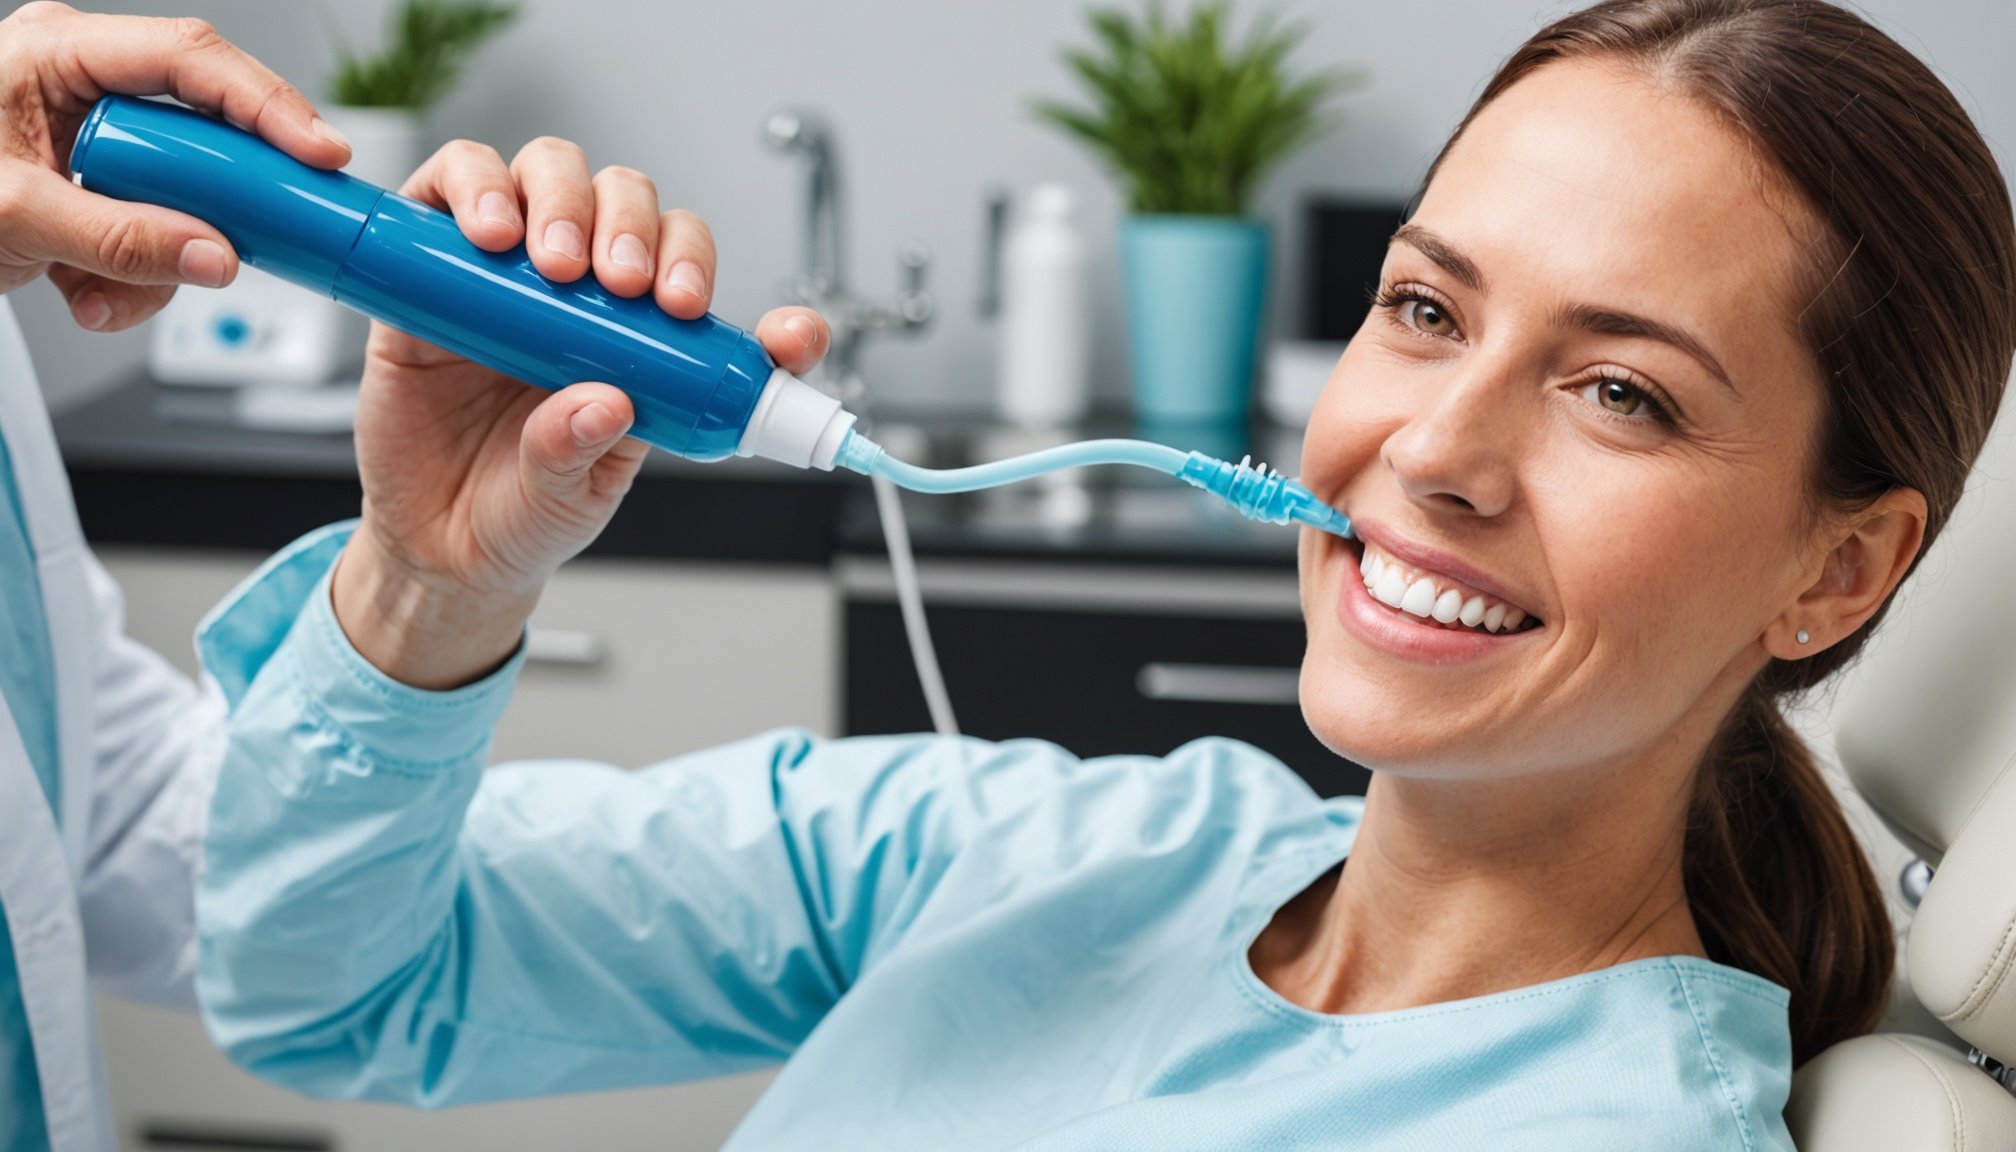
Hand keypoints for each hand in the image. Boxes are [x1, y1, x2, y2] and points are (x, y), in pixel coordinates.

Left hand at [0, 2, 350, 329]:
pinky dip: (131, 276)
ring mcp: (95, 138)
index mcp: (57, 52)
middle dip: (210, 205)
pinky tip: (84, 291)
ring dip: (159, 259)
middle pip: (203, 131)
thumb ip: (120, 238)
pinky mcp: (99, 188)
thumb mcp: (12, 218)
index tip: (318, 153)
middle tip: (244, 240)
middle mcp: (84, 84)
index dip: (266, 104)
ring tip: (101, 291)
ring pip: (186, 195)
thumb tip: (215, 255)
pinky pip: (155, 229)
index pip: (190, 60)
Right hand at [334, 135, 832, 689]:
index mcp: (639, 339)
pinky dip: (472, 186)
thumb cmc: (522, 513)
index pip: (687, 264)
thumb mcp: (571, 500)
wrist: (432, 543)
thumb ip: (587, 455)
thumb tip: (604, 403)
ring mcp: (506, 269)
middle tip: (620, 282)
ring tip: (553, 264)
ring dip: (562, 199)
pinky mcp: (429, 264)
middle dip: (633, 224)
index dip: (702, 266)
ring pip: (552, 170)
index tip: (688, 303)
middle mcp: (580, 290)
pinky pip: (448, 186)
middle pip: (626, 197)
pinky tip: (486, 234)